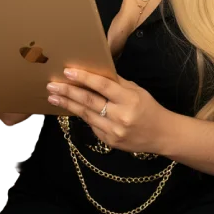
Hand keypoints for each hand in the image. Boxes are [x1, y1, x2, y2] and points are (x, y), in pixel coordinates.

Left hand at [46, 68, 170, 155]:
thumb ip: (116, 82)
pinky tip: (70, 107)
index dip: (84, 78)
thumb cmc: (148, 107)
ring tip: (53, 96)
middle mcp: (120, 116)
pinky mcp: (109, 142)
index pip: (103, 86)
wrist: (161, 134)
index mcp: (129, 99)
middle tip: (52, 85)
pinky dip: (81, 115)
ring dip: (67, 104)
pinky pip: (92, 125)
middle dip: (68, 92)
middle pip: (89, 101)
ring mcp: (114, 131)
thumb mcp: (136, 90)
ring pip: (85, 115)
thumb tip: (94, 71)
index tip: (67, 71)